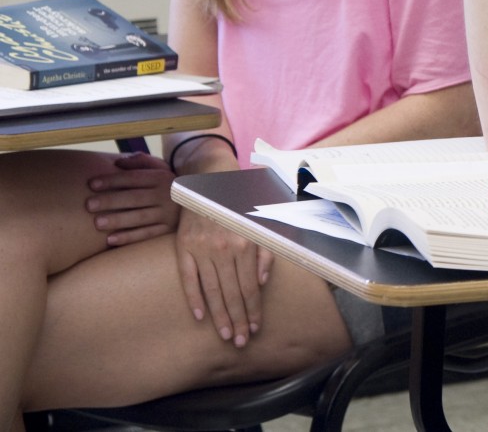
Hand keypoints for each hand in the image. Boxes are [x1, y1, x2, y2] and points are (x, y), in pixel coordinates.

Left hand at [85, 152, 180, 246]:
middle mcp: (166, 195)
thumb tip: (117, 163)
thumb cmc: (169, 184)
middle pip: (135, 197)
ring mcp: (168, 214)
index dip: (113, 180)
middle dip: (111, 200)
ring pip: (140, 217)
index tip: (91, 184)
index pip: (134, 178)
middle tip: (89, 205)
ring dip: (118, 220)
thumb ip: (141, 162)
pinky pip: (147, 235)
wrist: (198, 201)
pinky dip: (129, 237)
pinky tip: (111, 240)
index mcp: (163, 177)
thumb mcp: (161, 168)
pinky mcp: (169, 230)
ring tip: (97, 223)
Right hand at [174, 207, 273, 346]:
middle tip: (242, 342)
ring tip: (226, 335)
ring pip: (212, 290)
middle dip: (238, 320)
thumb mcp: (261, 224)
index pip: (250, 287)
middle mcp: (224, 248)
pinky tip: (201, 317)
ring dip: (219, 316)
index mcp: (246, 244)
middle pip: (232, 293)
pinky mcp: (184, 247)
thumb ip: (265, 253)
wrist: (210, 182)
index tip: (256, 327)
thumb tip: (260, 282)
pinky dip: (194, 298)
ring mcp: (202, 249)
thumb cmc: (241, 206)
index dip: (253, 309)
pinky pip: (189, 278)